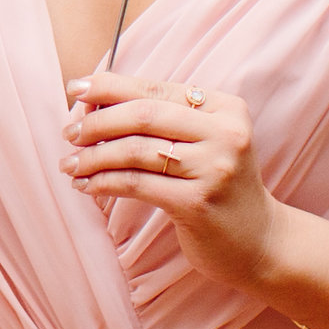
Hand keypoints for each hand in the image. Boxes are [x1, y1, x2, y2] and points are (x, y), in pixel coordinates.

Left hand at [61, 75, 275, 287]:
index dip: (110, 86)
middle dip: (97, 121)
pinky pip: (136, 184)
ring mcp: (214, 169)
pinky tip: (85, 185)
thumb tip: (93, 103)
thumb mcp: (204, 143)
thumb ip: (162, 119)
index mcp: (226, 109)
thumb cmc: (218, 186)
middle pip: (143, 115)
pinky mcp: (197, 203)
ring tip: (69, 164)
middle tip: (69, 133)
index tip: (75, 88)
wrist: (259, 242)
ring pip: (135, 150)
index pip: (156, 88)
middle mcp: (225, 134)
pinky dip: (103, 182)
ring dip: (93, 156)